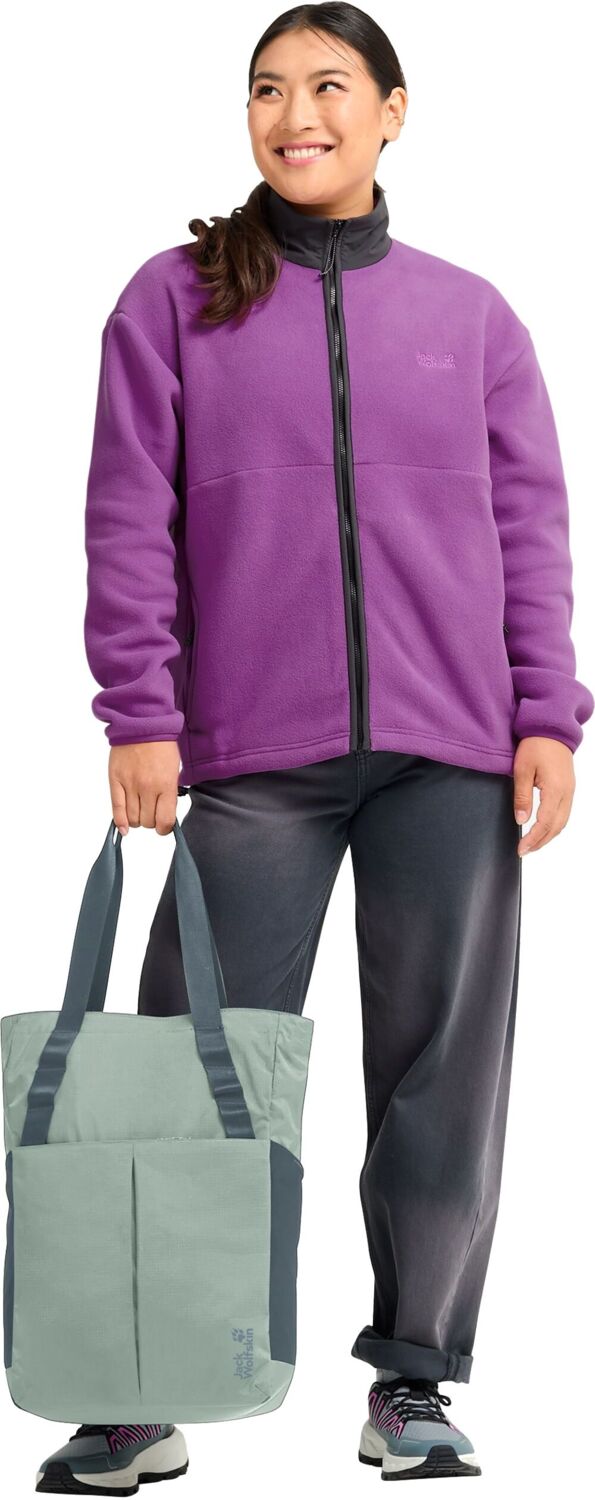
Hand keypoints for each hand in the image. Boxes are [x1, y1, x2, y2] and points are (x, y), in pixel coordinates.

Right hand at [108, 742, 180, 835]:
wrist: (142, 724)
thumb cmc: (161, 746)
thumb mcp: (173, 770)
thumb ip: (169, 794)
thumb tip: (164, 816)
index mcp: (166, 784)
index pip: (165, 821)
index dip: (165, 829)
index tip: (163, 827)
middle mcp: (148, 787)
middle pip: (147, 822)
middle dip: (150, 822)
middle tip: (151, 813)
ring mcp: (130, 784)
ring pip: (132, 818)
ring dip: (137, 820)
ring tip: (139, 811)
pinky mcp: (115, 780)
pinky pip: (116, 808)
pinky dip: (120, 822)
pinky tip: (124, 828)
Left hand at [513, 737, 575, 854]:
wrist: (552, 728)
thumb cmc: (536, 744)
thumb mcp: (522, 770)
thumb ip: (522, 797)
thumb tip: (521, 820)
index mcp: (555, 789)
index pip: (545, 822)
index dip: (533, 838)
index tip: (521, 848)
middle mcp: (567, 792)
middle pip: (556, 826)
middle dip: (541, 841)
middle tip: (524, 850)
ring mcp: (570, 790)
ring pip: (563, 821)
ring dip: (548, 835)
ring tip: (532, 843)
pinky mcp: (569, 787)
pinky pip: (565, 812)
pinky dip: (554, 825)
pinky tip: (543, 828)